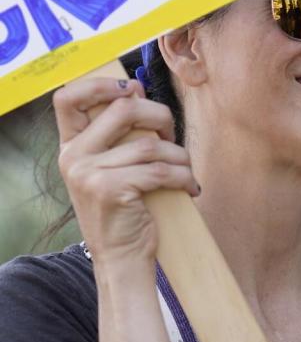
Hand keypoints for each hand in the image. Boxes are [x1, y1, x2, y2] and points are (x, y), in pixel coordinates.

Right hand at [54, 77, 200, 263]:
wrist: (121, 257)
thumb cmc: (126, 208)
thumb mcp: (112, 168)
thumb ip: (118, 135)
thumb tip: (137, 91)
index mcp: (72, 146)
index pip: (68, 98)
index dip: (101, 85)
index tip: (132, 89)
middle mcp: (73, 157)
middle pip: (123, 109)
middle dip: (160, 117)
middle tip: (172, 137)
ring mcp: (88, 173)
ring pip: (150, 144)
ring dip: (179, 156)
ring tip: (185, 171)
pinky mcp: (110, 190)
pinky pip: (160, 170)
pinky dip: (184, 177)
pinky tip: (190, 188)